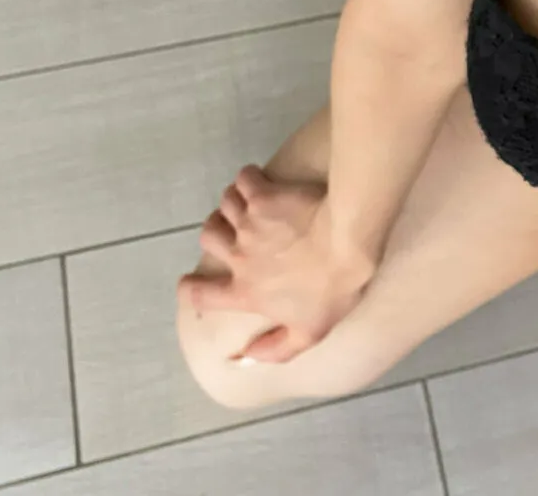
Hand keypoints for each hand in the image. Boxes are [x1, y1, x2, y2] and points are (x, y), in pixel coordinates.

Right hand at [176, 165, 376, 363]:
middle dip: (216, 232)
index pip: (199, 294)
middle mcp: (239, 256)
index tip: (191, 283)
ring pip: (223, 206)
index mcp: (246, 291)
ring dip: (233, 204)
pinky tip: (262, 182)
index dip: (190, 289)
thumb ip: (276, 349)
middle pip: (208, 238)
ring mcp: (249, 223)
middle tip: (236, 230)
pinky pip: (244, 179)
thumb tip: (245, 358)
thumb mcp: (310, 332)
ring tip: (251, 204)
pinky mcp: (264, 195)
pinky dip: (249, 179)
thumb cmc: (333, 289)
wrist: (348, 242)